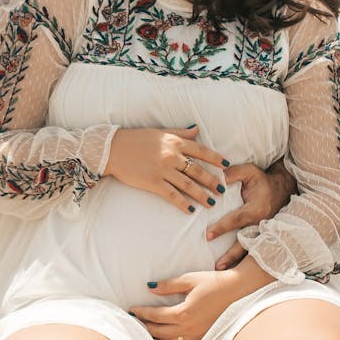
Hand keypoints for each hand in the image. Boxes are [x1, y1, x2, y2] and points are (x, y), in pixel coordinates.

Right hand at [104, 125, 227, 213]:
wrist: (113, 149)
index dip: (216, 159)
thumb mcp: (160, 132)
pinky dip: (182, 203)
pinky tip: (191, 210)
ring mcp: (163, 171)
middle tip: (222, 190)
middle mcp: (172, 156)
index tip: (226, 166)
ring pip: (188, 185)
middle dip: (212, 182)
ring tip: (211, 203)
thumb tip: (197, 129)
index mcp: (174, 142)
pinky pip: (172, 195)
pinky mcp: (153, 183)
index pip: (201, 151)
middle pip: (197, 171)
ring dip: (201, 195)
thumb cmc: (136, 139)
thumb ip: (180, 132)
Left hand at [130, 258, 274, 339]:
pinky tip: (165, 334)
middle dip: (145, 326)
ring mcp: (197, 335)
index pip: (156, 316)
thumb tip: (150, 287)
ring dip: (156, 335)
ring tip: (146, 329)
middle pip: (160, 332)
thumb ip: (169, 285)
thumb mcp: (190, 279)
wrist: (239, 291)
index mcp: (184, 313)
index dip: (142, 313)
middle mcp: (189, 327)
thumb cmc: (214, 282)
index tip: (132, 310)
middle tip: (134, 321)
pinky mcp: (203, 337)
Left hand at [208, 160, 295, 269]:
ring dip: (236, 262)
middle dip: (231, 255)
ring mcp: (264, 233)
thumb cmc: (262, 180)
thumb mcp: (250, 171)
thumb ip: (233, 173)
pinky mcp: (263, 238)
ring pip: (249, 251)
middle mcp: (262, 224)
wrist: (284, 189)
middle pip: (244, 243)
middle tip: (216, 266)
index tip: (207, 235)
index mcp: (257, 209)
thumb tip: (215, 178)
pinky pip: (253, 251)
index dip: (222, 228)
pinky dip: (243, 262)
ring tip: (220, 272)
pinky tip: (231, 271)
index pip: (237, 220)